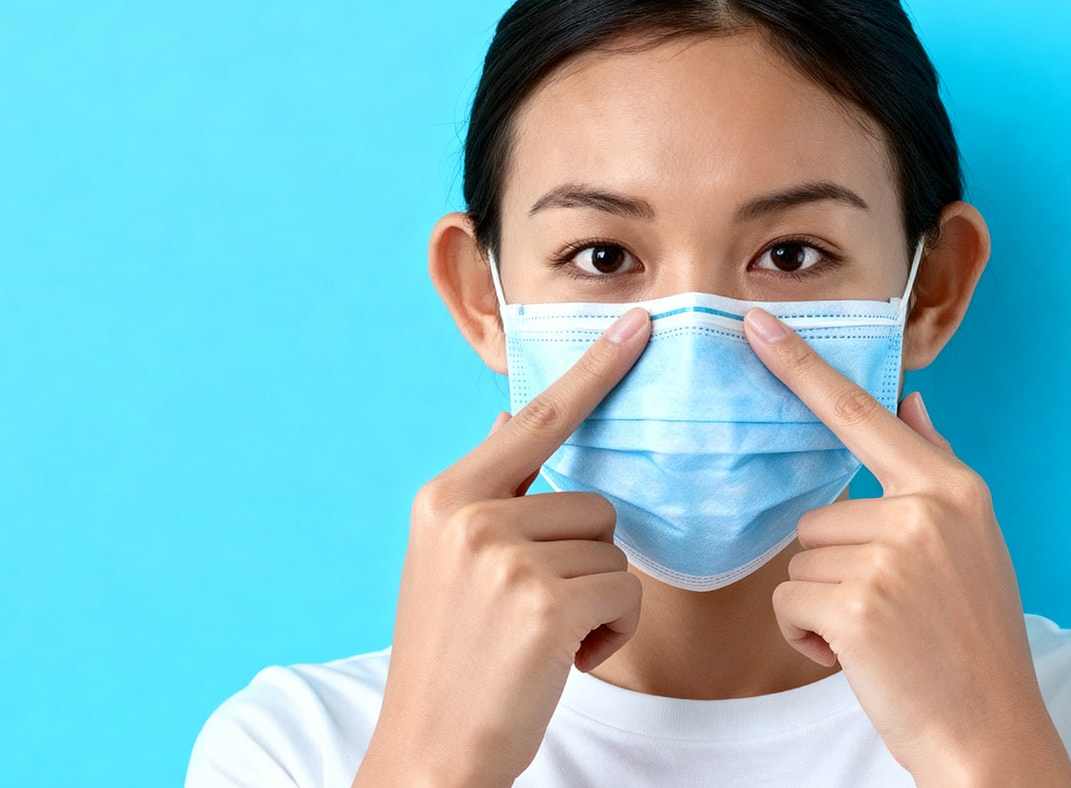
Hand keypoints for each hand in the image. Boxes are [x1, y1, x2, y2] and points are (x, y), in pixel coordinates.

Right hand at [354, 308, 650, 787]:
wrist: (431, 752)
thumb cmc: (454, 661)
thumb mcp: (448, 563)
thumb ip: (487, 497)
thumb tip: (515, 415)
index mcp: (446, 497)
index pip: (537, 418)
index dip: (594, 370)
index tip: (640, 326)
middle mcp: (470, 515)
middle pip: (593, 502)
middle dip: (585, 561)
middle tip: (534, 614)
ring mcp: (505, 556)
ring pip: (614, 550)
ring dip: (598, 600)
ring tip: (541, 640)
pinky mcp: (544, 601)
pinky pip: (625, 592)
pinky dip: (609, 632)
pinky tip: (560, 659)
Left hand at [743, 307, 1070, 787]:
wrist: (991, 732)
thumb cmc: (974, 642)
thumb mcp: (973, 544)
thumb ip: (935, 467)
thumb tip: (914, 401)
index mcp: (953, 489)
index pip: (862, 413)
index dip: (802, 366)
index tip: (756, 321)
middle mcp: (925, 510)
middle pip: (819, 515)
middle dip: (835, 568)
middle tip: (892, 613)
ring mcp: (890, 555)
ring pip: (799, 561)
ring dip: (822, 605)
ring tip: (881, 637)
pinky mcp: (855, 602)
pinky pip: (788, 601)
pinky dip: (810, 638)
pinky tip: (860, 658)